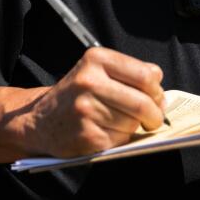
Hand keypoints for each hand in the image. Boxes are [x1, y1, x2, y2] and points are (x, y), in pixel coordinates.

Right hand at [26, 48, 165, 156]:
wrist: (40, 120)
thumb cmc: (76, 95)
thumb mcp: (96, 71)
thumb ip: (129, 74)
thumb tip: (160, 92)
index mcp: (96, 60)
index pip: (145, 75)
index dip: (157, 90)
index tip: (156, 98)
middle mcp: (89, 81)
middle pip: (143, 102)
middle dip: (154, 114)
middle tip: (153, 119)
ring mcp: (86, 109)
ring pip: (132, 122)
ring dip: (133, 127)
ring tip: (118, 122)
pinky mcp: (86, 135)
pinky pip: (120, 139)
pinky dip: (119, 139)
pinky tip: (106, 133)